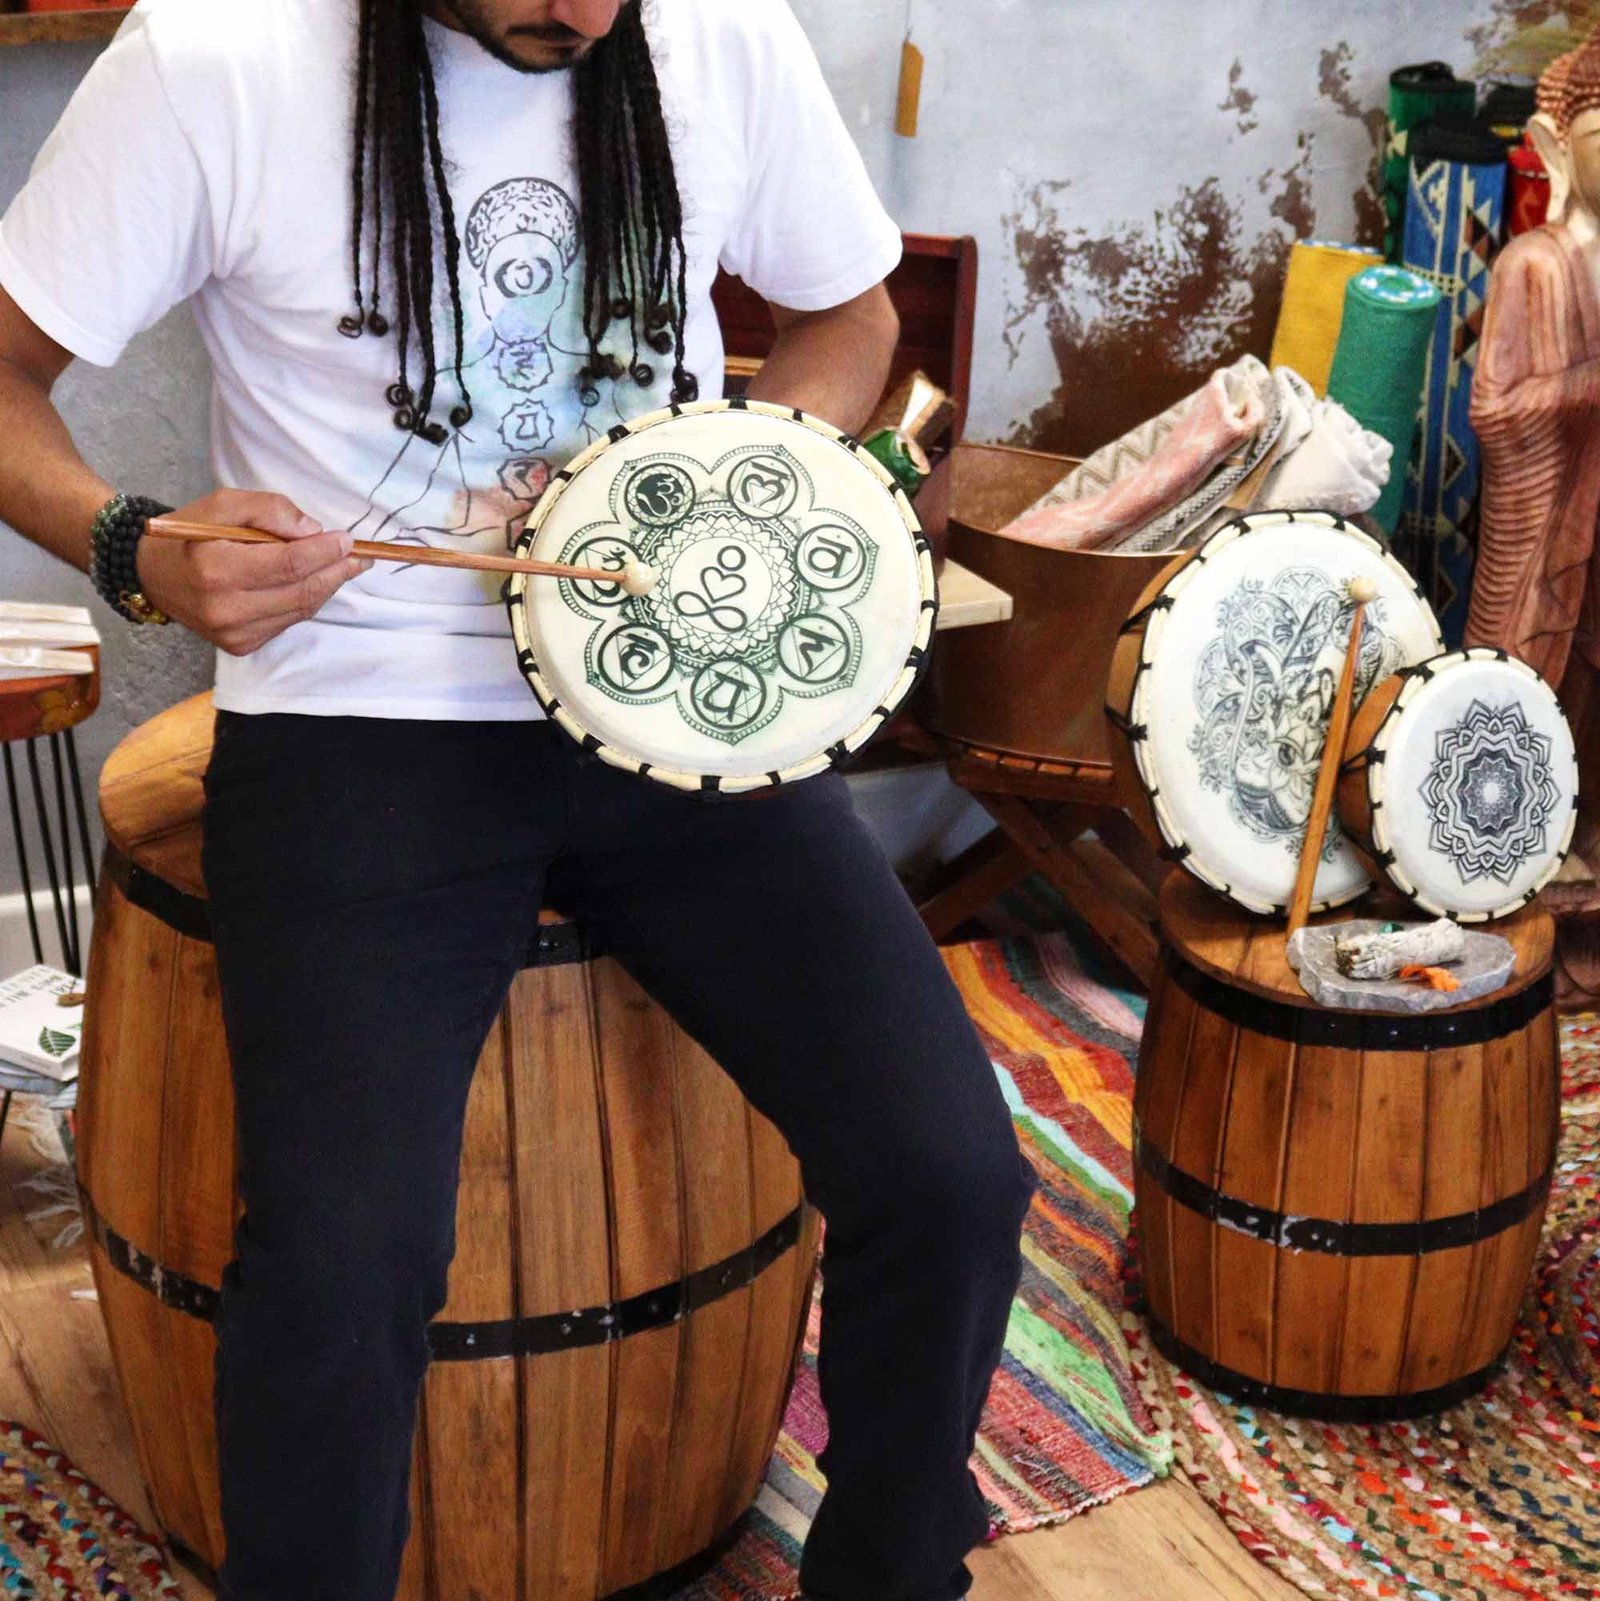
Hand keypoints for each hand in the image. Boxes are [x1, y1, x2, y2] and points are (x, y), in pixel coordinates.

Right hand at [134, 490, 370, 655]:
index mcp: (216, 571)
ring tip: (345, 565)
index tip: (347, 540)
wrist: (153, 574)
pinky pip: (288, 621)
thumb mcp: (223, 504)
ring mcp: (234, 633)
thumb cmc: (189, 534)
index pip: (288, 565)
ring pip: (300, 609)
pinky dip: (305, 600)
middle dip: (336, 571)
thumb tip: (312, 530)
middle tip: (361, 555)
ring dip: (327, 586)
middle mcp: (225, 610)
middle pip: (301, 591)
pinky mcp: (241, 645)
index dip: (323, 553)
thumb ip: (269, 510)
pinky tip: (313, 581)